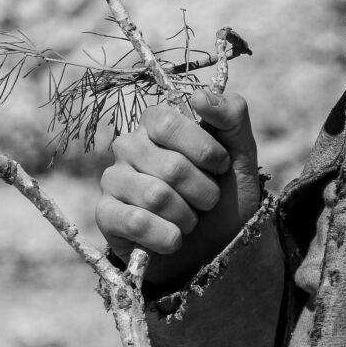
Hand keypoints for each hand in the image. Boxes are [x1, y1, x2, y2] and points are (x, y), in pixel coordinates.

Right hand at [96, 89, 263, 290]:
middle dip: (204, 191)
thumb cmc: (224, 198)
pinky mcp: (105, 215)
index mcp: (156, 123)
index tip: (221, 166)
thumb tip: (200, 95)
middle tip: (208, 201)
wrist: (211, 251)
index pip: (168, 122)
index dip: (203, 149)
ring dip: (188, 217)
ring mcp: (113, 179)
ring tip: (191, 220)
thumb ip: (232, 116)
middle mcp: (128, 146)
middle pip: (170, 166)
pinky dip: (167, 237)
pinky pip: (136, 222)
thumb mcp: (240, 156)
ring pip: (156, 196)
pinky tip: (173, 239)